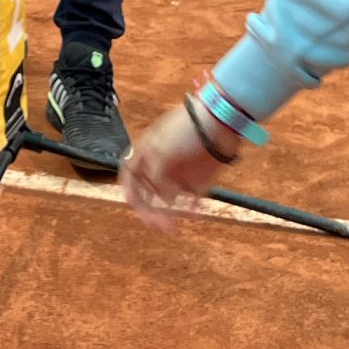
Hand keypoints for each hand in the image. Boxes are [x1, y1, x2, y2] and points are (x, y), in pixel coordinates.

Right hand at [119, 100, 236, 233]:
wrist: (220, 121)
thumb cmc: (186, 128)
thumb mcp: (160, 149)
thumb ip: (155, 175)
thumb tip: (162, 198)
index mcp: (147, 151)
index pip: (129, 173)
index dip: (128, 189)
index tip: (131, 204)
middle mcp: (162, 164)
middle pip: (148, 191)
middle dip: (148, 210)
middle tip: (155, 225)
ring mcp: (181, 173)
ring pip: (169, 200)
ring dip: (168, 214)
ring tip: (170, 228)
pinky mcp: (200, 180)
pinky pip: (192, 200)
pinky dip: (191, 209)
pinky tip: (195, 212)